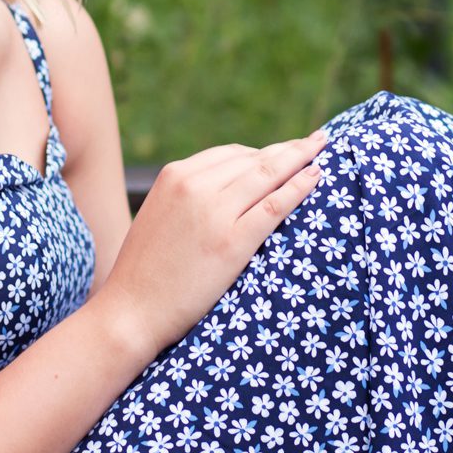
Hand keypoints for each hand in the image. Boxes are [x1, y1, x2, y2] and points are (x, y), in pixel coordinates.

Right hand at [91, 127, 330, 358]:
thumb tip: (223, 191)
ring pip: (268, 174)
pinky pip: (275, 204)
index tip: (284, 151)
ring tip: (321, 151)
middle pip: (253, 159)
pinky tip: (316, 177)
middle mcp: (194, 185)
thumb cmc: (145, 271)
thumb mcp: (160, 216)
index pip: (230, 154)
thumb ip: (188, 197)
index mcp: (174, 175)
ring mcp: (215, 212)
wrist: (131, 311)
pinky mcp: (233, 241)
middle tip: (315, 142)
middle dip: (287, 150)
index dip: (262, 152)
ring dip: (300, 159)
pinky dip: (300, 187)